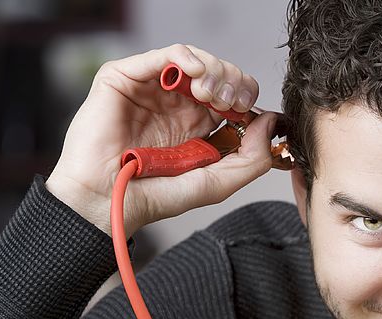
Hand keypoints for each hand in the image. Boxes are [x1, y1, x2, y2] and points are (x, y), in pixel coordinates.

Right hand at [45, 44, 277, 237]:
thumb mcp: (218, 182)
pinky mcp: (125, 79)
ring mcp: (152, 90)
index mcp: (198, 125)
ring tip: (211, 95)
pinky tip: (195, 76)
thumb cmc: (156, 195)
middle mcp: (176, 104)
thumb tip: (272, 121)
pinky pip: (163, 55)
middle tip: (230, 102)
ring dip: (214, 71)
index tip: (248, 112)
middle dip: (234, 82)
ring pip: (195, 60)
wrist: (109, 200)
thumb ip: (252, 157)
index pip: (234, 96)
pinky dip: (186, 58)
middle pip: (220, 74)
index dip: (246, 97)